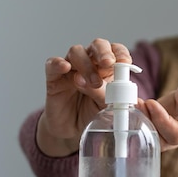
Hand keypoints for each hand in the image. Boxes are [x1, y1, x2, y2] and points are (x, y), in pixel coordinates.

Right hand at [36, 38, 131, 156]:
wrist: (71, 131)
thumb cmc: (92, 114)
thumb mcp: (109, 108)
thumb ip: (114, 98)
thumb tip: (114, 91)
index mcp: (108, 68)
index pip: (116, 50)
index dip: (120, 53)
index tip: (125, 61)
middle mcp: (90, 63)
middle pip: (98, 45)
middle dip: (104, 52)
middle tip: (108, 63)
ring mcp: (72, 68)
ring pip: (77, 52)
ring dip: (86, 65)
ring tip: (93, 83)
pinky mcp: (54, 77)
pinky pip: (53, 64)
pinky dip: (58, 63)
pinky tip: (65, 67)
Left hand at [137, 76, 177, 151]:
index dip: (163, 121)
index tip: (152, 103)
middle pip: (163, 140)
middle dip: (148, 122)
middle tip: (139, 102)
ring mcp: (169, 135)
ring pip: (152, 138)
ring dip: (140, 122)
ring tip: (135, 103)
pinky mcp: (159, 130)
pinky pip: (147, 131)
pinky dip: (138, 120)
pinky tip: (135, 106)